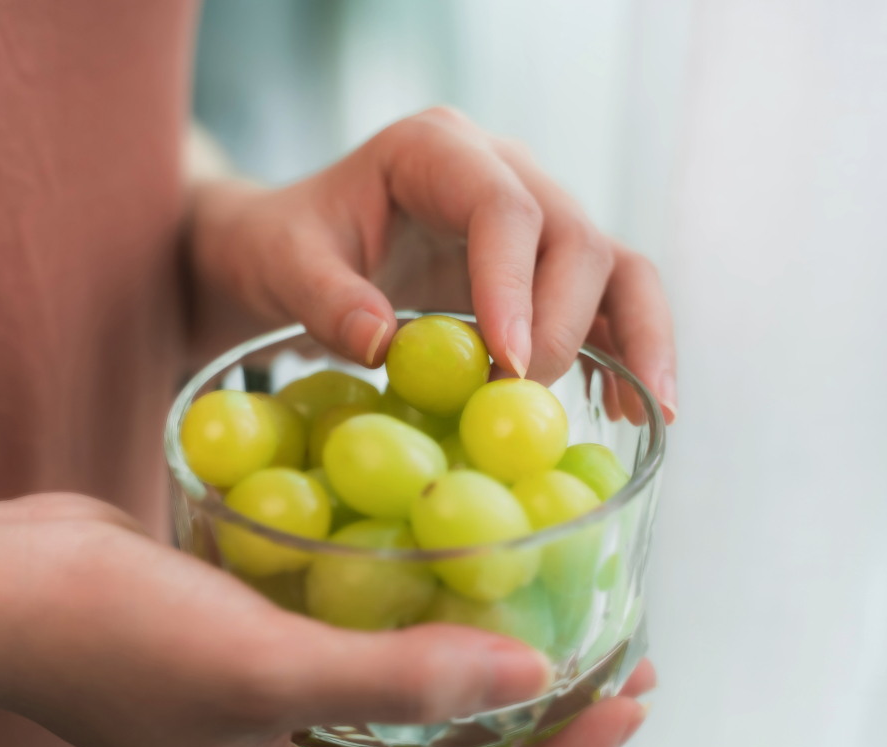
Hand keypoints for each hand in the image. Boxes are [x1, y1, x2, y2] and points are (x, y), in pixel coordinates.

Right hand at [0, 495, 653, 746]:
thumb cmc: (115, 637)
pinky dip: (423, 629)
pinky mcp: (264, 662)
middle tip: (618, 667)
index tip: (627, 702)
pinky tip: (459, 583)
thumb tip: (533, 678)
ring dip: (487, 671)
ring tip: (560, 625)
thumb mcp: (264, 667)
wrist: (6, 585)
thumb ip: (402, 679)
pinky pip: (369, 658)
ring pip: (416, 713)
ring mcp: (279, 724)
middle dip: (541, 725)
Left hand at [188, 106, 676, 422]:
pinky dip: (623, 350)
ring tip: (650, 409)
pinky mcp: (538, 269)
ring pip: (613, 264)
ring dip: (636, 336)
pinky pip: (603, 301)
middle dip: (562, 325)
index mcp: (434, 150)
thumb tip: (387, 344)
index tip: (506, 363)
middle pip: (572, 236)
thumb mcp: (281, 265)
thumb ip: (324, 298)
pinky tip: (627, 407)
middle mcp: (498, 171)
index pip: (502, 207)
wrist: (292, 248)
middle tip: (524, 399)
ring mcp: (528, 218)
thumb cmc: (284, 246)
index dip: (515, 285)